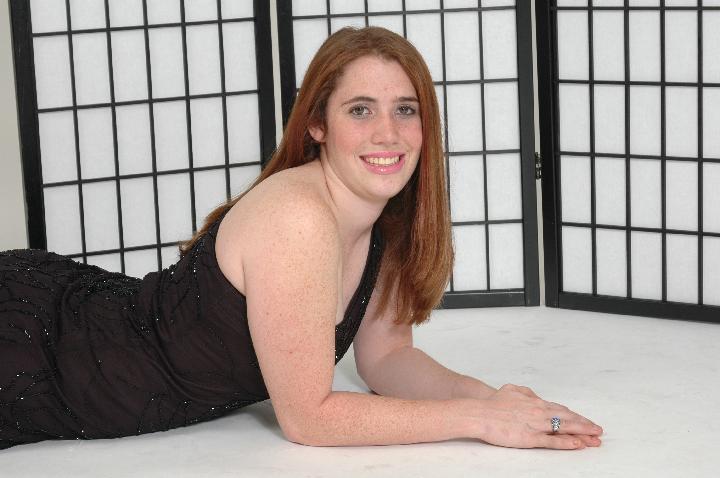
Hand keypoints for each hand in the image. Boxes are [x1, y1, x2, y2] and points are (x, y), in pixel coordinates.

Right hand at [477, 384, 602, 449]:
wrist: (479, 414)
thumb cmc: (491, 405)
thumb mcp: (510, 390)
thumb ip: (524, 392)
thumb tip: (533, 394)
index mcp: (535, 401)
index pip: (560, 409)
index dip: (574, 415)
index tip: (584, 420)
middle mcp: (539, 411)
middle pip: (568, 418)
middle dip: (585, 424)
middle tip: (598, 430)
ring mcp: (536, 425)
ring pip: (565, 428)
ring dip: (583, 433)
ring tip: (595, 438)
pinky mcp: (530, 438)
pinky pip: (553, 441)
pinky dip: (567, 443)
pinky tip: (579, 444)